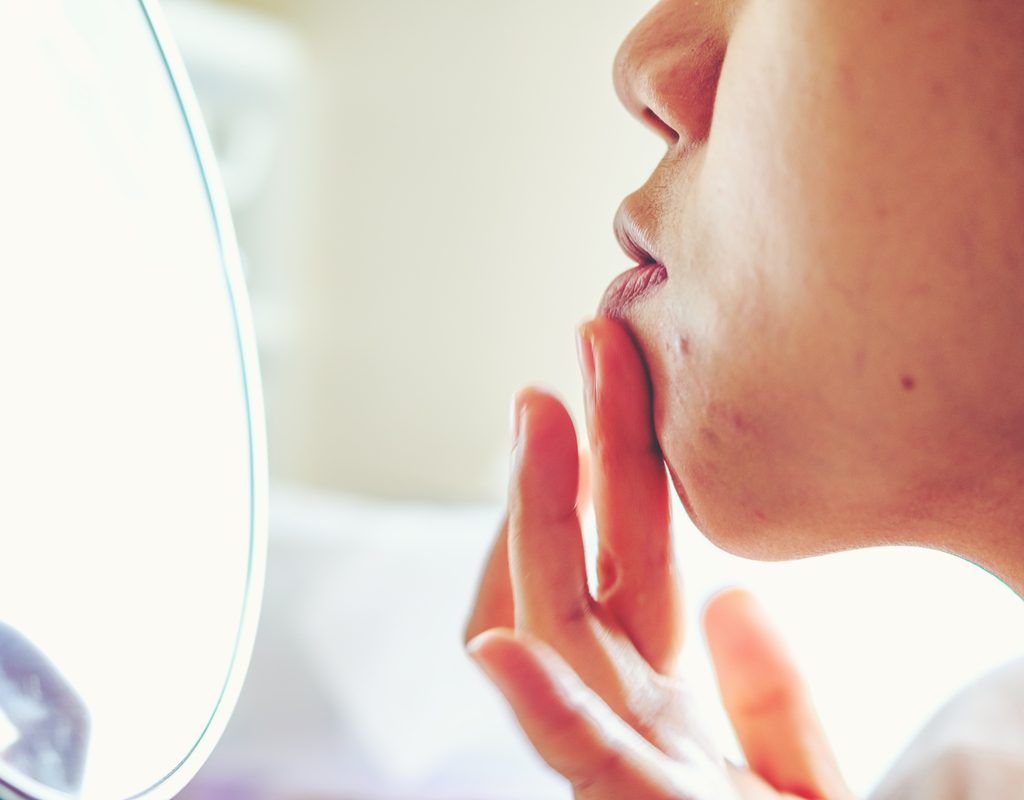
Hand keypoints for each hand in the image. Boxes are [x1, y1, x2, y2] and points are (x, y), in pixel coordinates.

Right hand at [464, 317, 853, 798]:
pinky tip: (501, 646)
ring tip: (538, 420)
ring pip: (569, 647)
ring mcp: (642, 784)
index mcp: (679, 716)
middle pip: (589, 581)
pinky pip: (597, 778)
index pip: (627, 579)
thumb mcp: (808, 779)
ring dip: (545, 532)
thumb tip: (740, 604)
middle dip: (574, 465)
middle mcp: (643, 737)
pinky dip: (545, 717)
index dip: (610, 478)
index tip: (603, 385)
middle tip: (570, 360)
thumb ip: (774, 701)